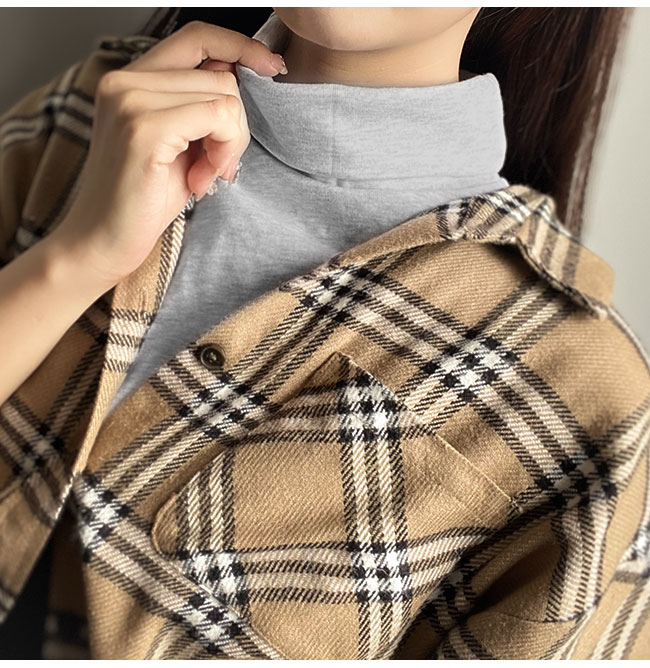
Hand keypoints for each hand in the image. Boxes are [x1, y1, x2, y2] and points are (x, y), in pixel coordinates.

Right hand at [50, 20, 286, 287]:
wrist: (105, 239)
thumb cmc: (143, 198)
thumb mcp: (179, 143)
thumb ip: (199, 106)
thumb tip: (238, 74)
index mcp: (131, 78)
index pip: (196, 37)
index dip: (240, 47)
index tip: (272, 67)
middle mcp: (125, 80)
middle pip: (221, 78)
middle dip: (235, 126)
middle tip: (217, 166)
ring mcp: (132, 101)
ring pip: (225, 98)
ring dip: (230, 143)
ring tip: (204, 174)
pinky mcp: (144, 128)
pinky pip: (219, 118)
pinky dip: (224, 152)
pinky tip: (202, 179)